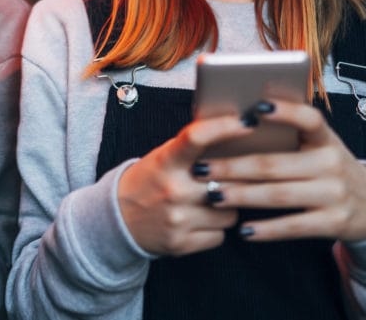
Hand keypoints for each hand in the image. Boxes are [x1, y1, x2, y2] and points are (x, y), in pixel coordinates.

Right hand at [117, 114, 254, 255]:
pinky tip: (201, 220)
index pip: (197, 137)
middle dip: (240, 178)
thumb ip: (193, 148)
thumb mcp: (164, 156)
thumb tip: (234, 129)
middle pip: (229, 180)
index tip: (248, 122)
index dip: (225, 127)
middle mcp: (173, 189)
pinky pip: (220, 235)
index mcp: (167, 161)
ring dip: (228, 207)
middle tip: (244, 173)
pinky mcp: (181, 243)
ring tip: (212, 201)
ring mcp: (177, 218)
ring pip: (231, 213)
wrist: (117, 218)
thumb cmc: (150, 180)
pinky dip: (216, 228)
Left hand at [203, 99, 365, 241]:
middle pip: (274, 164)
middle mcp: (332, 163)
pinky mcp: (334, 222)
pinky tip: (243, 230)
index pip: (309, 119)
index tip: (255, 106)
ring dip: (242, 196)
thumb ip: (290, 136)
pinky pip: (293, 226)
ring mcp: (335, 194)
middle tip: (201, 169)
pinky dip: (266, 229)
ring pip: (278, 195)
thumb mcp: (320, 147)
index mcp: (326, 138)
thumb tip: (237, 126)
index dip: (285, 111)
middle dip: (233, 167)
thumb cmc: (329, 168)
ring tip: (213, 196)